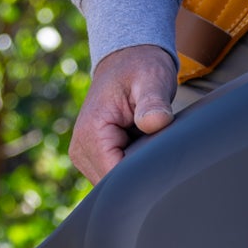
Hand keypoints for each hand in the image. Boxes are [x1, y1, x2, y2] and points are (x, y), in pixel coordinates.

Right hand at [68, 44, 177, 183]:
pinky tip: (144, 154)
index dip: (142, 180)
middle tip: (164, 159)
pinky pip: (115, 178)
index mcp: (91, 133)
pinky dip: (132, 171)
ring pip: (114, 186)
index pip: (116, 179)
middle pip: (114, 187)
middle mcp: (81, 149)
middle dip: (140, 179)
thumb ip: (153, 102)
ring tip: (152, 151)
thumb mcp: (152, 79)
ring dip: (136, 175)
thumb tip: (155, 122)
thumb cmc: (142, 68)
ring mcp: (86, 157)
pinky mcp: (95, 159)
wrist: (128, 60)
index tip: (165, 171)